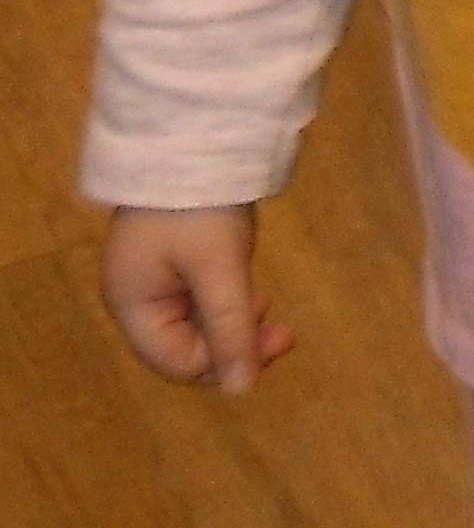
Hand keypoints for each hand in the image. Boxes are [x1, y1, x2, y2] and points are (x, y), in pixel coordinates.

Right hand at [102, 205, 294, 391]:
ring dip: (236, 324)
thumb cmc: (199, 207)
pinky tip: (255, 294)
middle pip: (186, 346)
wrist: (196, 136)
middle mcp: (138, 297)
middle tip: (286, 334)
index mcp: (133, 306)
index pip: (176, 361)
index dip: (224, 363)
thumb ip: (231, 329)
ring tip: (272, 310)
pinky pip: (202, 297)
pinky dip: (230, 302)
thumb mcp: (219, 268)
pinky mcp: (177, 258)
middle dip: (234, 345)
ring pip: (198, 323)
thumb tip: (242, 391)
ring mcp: (157, 276)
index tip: (274, 344)